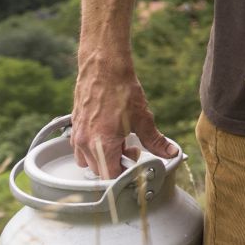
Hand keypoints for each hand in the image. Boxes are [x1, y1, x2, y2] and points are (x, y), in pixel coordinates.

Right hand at [71, 62, 178, 177]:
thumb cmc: (122, 91)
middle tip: (131, 148)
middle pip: (99, 170)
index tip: (135, 163)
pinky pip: (80, 147)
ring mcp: (77, 135)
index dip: (125, 173)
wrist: (104, 68)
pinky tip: (107, 132)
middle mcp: (85, 143)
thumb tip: (170, 152)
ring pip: (87, 160)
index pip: (110, 176)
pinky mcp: (74, 126)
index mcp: (102, 144)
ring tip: (118, 141)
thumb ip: (155, 141)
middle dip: (116, 164)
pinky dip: (92, 147)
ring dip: (103, 157)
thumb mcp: (143, 119)